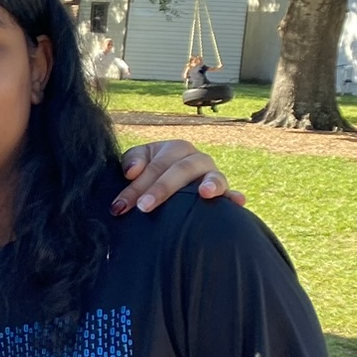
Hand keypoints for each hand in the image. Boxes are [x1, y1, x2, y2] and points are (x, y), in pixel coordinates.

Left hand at [112, 139, 244, 215]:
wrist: (165, 187)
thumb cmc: (148, 174)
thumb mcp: (137, 164)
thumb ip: (132, 160)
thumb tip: (133, 171)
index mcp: (174, 149)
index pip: (155, 165)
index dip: (136, 186)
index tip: (119, 206)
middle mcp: (195, 158)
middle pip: (181, 169)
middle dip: (161, 188)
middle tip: (143, 207)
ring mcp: (212, 174)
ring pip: (212, 175)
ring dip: (209, 183)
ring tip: (204, 193)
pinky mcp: (223, 191)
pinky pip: (231, 192)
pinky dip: (235, 196)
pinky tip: (237, 201)